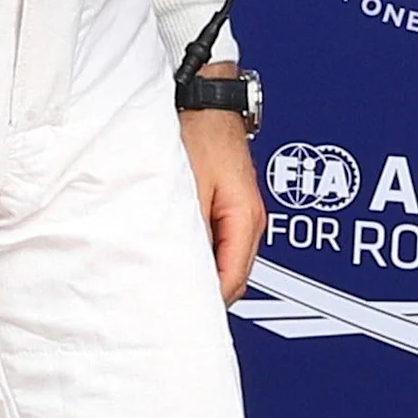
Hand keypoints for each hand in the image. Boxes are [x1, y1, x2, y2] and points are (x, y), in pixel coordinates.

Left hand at [175, 76, 263, 305]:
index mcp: (246, 218)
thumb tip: (180, 272)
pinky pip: (217, 244)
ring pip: (225, 261)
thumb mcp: (186, 189)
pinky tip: (175, 256)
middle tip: (167, 309)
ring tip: (167, 284)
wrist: (203, 98)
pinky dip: (199, 255)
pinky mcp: (227, 205)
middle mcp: (250, 219)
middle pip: (232, 277)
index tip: (180, 319)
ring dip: (200, 273)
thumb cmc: (196, 132)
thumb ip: (188, 233)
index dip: (206, 304)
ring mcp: (242, 212)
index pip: (232, 281)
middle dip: (204, 294)